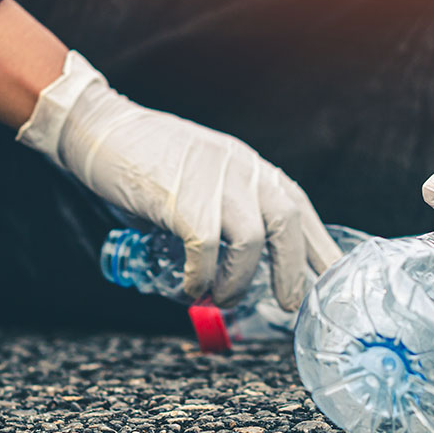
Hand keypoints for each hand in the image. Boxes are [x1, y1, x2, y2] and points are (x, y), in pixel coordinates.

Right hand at [18, 51, 341, 310]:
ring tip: (220, 296)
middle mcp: (240, 170)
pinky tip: (188, 286)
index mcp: (250, 167)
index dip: (318, 246)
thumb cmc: (151, 160)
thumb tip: (244, 264)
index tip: (331, 277)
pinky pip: (204, 249)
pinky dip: (199, 277)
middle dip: (290, 271)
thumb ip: (228, 210)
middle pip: (285, 224)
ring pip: (250, 241)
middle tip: (286, 302)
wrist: (102, 130)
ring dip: (237, 280)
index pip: (298, 206)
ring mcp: (213, 181)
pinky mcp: (181, 197)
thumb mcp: (206, 177)